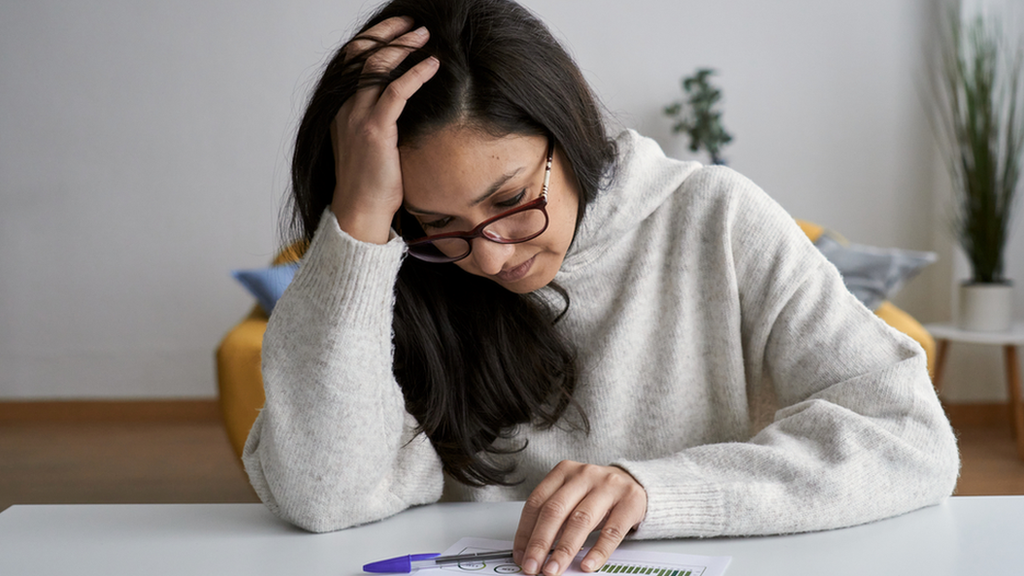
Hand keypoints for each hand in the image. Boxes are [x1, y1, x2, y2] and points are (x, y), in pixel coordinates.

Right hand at [329, 16, 439, 243]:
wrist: (360, 212)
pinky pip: (397, 91)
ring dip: (403, 45)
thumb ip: (378, 120)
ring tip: (425, 35)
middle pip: (362, 53)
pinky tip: (432, 64)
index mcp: (341, 109)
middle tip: (414, 23)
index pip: (352, 60)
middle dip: (388, 32)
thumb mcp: (370, 145)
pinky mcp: (375, 130)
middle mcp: (344, 108)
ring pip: (377, 65)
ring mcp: (357, 117)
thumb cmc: (371, 184)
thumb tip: (401, 106)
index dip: (374, 39)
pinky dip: (416, 73)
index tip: (398, 28)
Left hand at [513, 461, 647, 575]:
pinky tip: (588, 564)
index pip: (537, 503)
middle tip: (533, 566)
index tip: (521, 555)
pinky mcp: (630, 502)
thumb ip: (554, 517)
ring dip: (564, 550)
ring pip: (581, 520)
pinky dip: (598, 551)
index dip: (526, 532)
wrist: (635, 483)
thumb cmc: (597, 493)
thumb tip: (533, 550)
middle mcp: (585, 475)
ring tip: (554, 569)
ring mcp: (608, 487)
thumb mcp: (573, 496)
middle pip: (555, 510)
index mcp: (564, 471)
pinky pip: (612, 531)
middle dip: (541, 543)